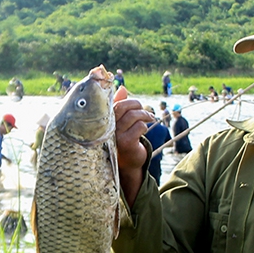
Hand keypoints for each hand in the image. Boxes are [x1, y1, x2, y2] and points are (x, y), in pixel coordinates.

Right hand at [113, 86, 153, 203]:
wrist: (127, 164)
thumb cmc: (124, 139)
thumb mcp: (121, 122)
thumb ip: (121, 105)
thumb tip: (122, 88)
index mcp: (103, 121)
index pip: (112, 103)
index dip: (124, 99)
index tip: (135, 102)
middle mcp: (106, 128)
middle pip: (122, 106)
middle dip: (136, 104)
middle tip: (144, 109)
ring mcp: (115, 136)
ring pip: (133, 116)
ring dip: (145, 115)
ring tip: (150, 118)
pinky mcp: (126, 143)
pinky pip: (140, 126)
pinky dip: (145, 126)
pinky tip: (144, 130)